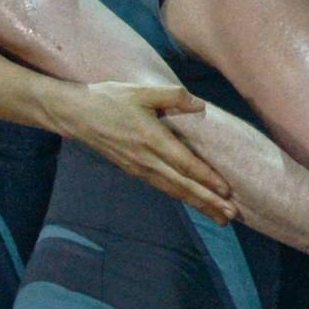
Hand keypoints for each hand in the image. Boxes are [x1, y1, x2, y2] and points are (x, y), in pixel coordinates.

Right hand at [54, 81, 235, 222]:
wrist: (76, 116)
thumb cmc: (110, 99)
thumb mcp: (142, 90)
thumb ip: (173, 96)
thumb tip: (199, 104)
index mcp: (151, 138)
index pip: (184, 163)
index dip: (206, 178)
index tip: (226, 190)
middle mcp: (146, 159)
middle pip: (183, 185)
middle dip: (208, 201)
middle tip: (232, 214)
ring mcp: (140, 168)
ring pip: (174, 190)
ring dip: (199, 205)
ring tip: (221, 217)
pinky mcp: (135, 171)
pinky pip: (163, 187)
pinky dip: (182, 197)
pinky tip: (196, 204)